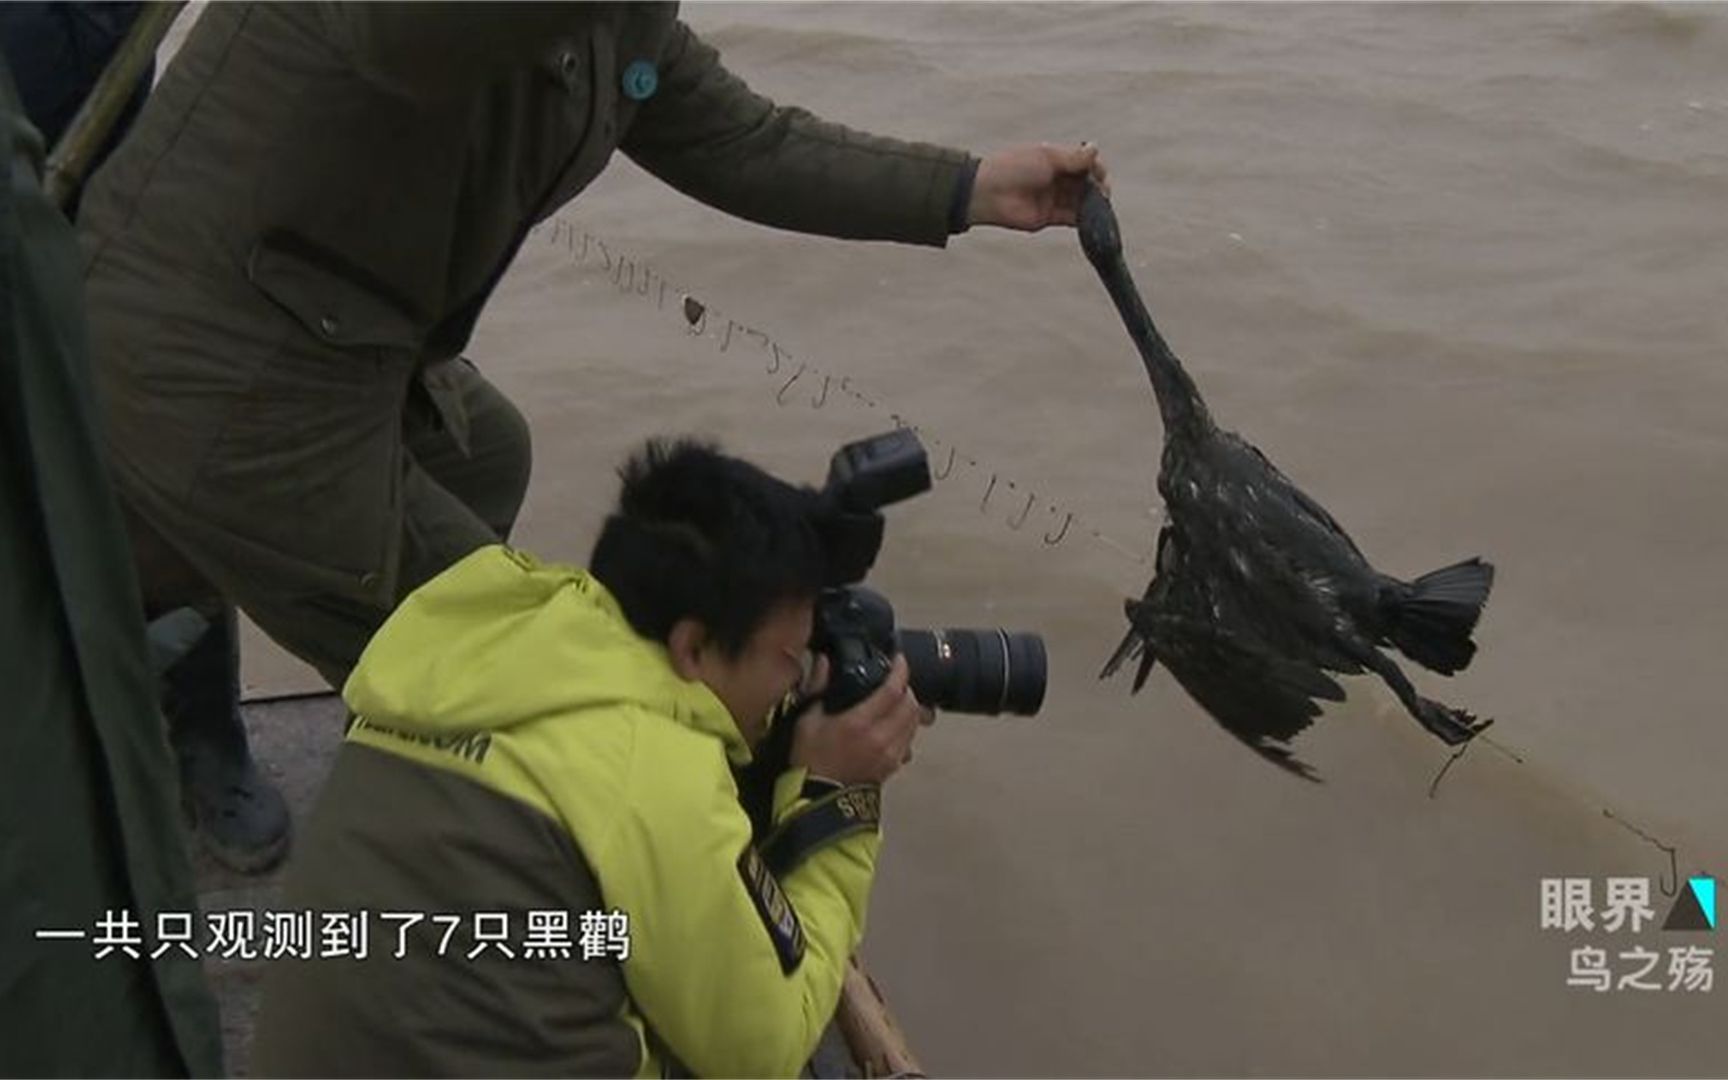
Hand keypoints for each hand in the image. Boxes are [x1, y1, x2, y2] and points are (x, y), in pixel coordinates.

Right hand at [790, 654, 925, 785]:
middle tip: (895, 681)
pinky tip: (893, 725)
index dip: (900, 671)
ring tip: (896, 701)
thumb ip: (818, 687)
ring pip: (914, 723)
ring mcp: (891, 754)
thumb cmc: (810, 757)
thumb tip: (824, 660)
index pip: (892, 690)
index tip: (899, 659)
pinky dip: (907, 727)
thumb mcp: (808, 720)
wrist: (817, 799)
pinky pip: (909, 740)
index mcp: (859, 723)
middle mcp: (881, 737)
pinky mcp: (893, 766)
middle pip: (910, 705)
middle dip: (907, 688)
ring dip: (910, 708)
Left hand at [968, 141, 1110, 231]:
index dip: (1096, 167)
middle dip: (1097, 186)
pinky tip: (1092, 218)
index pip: (1085, 163)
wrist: (989, 193)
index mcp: (1055, 159)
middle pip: (1086, 182)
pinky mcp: (1050, 217)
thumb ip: (1073, 157)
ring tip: (1099, 205)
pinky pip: (1073, 218)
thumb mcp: (1047, 157)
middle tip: (1102, 191)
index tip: (1100, 173)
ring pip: (1082, 201)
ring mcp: (1054, 198)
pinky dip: (1084, 219)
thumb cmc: (1015, 168)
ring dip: (1093, 203)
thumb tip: (1096, 148)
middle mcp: (1057, 179)